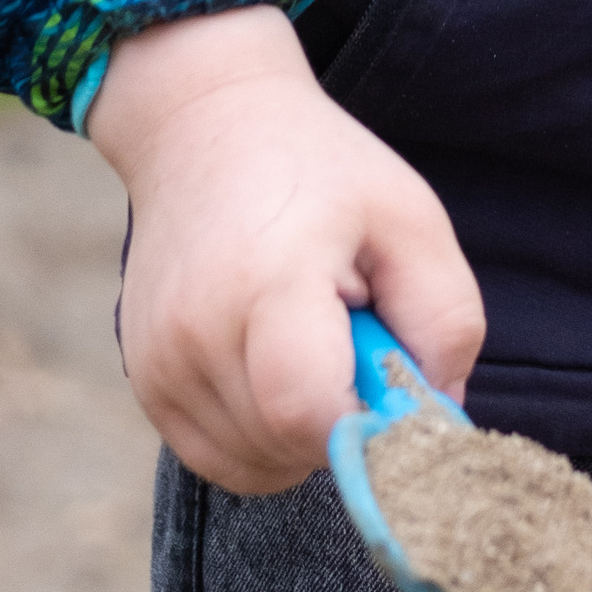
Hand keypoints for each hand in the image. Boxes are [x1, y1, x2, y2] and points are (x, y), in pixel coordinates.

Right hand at [85, 8, 486, 492]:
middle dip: (342, 421)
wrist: (203, 126)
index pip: (309, 415)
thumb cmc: (321, 171)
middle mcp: (196, 333)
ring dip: (301, 433)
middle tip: (354, 340)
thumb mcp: (410, 219)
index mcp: (267, 283)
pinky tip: (277, 365)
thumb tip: (438, 420)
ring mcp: (158, 364)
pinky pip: (218, 457)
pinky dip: (262, 437)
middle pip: (287, 447)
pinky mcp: (145, 384)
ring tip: (311, 342)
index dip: (367, 428)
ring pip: (253, 465)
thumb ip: (446, 324)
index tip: (392, 388)